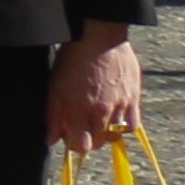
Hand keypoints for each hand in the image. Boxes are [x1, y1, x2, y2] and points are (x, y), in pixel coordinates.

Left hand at [48, 22, 141, 152]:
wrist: (98, 39)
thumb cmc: (72, 60)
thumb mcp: (55, 86)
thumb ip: (53, 116)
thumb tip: (51, 140)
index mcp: (78, 110)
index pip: (80, 145)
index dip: (74, 145)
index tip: (71, 139)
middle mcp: (100, 112)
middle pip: (97, 142)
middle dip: (89, 140)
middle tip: (84, 129)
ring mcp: (119, 107)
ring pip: (114, 135)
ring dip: (105, 134)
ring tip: (98, 122)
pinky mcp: (133, 99)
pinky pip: (132, 125)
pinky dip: (124, 127)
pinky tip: (116, 118)